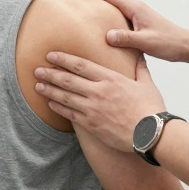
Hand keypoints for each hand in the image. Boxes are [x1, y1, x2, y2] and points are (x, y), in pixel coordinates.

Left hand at [34, 53, 164, 154]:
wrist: (151, 134)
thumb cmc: (151, 109)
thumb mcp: (147, 84)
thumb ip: (140, 69)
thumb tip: (140, 56)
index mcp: (110, 78)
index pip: (81, 65)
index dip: (64, 59)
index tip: (51, 55)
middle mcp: (98, 91)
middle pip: (68, 79)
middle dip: (51, 73)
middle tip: (37, 69)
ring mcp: (93, 108)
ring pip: (65, 97)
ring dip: (50, 90)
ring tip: (38, 85)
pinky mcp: (91, 124)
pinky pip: (70, 114)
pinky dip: (58, 108)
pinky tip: (50, 103)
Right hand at [69, 0, 188, 61]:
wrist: (185, 45)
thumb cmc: (168, 43)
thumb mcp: (146, 42)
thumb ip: (126, 39)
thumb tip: (107, 35)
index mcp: (134, 8)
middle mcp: (134, 7)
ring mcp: (135, 13)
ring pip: (111, 3)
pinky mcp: (136, 21)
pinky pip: (116, 12)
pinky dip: (104, 10)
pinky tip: (98, 18)